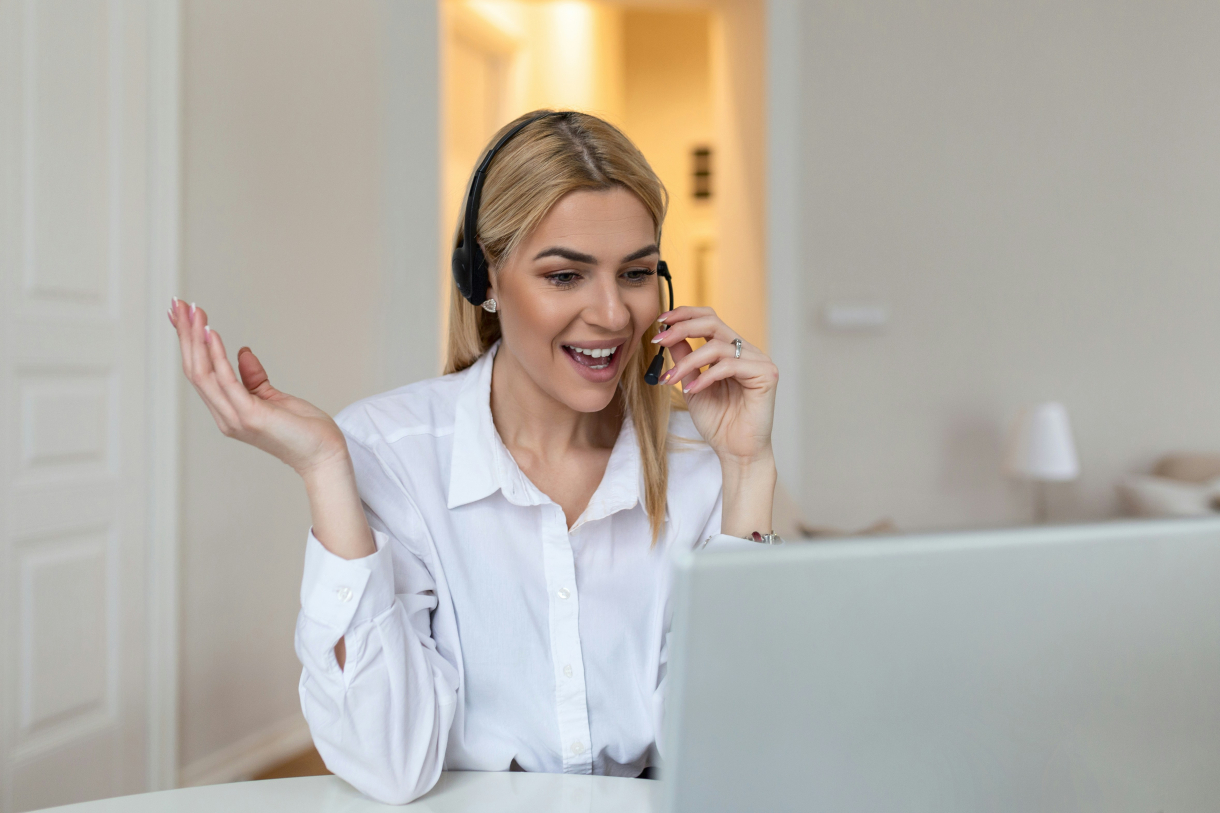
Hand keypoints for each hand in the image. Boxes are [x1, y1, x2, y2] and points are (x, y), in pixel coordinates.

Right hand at [169, 299, 347, 475]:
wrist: (323, 455)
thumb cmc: (303, 430)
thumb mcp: (273, 397)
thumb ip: (254, 378)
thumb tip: (242, 352)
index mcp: (227, 411)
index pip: (199, 373)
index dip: (187, 344)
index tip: (180, 316)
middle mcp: (225, 415)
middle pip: (194, 369)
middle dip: (185, 335)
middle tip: (178, 305)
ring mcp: (234, 417)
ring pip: (203, 373)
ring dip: (195, 339)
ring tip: (193, 312)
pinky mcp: (250, 416)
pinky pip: (227, 380)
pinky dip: (217, 355)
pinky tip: (212, 334)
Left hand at [652, 306, 777, 466]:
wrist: (736, 452)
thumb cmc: (718, 422)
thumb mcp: (692, 385)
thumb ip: (684, 360)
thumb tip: (667, 335)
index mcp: (731, 351)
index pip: (709, 320)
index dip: (685, 315)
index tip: (660, 322)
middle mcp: (747, 352)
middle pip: (714, 323)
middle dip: (682, 328)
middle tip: (660, 339)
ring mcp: (759, 361)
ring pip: (718, 346)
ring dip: (688, 361)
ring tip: (671, 379)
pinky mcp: (766, 374)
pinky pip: (730, 366)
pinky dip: (706, 376)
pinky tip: (692, 390)